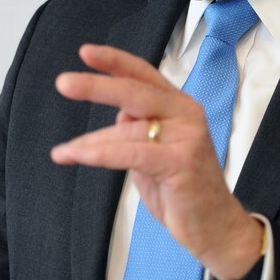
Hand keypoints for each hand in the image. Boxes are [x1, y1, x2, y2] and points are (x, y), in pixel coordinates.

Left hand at [51, 44, 263, 279]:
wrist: (214, 227)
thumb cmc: (181, 190)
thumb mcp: (153, 152)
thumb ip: (136, 129)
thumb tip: (114, 114)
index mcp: (179, 105)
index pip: (144, 75)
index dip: (115, 62)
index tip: (86, 52)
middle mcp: (186, 113)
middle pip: (136, 91)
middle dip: (96, 86)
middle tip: (64, 83)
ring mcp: (187, 136)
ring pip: (127, 128)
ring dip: (90, 141)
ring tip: (64, 151)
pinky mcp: (181, 162)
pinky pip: (131, 152)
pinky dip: (101, 153)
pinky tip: (78, 155)